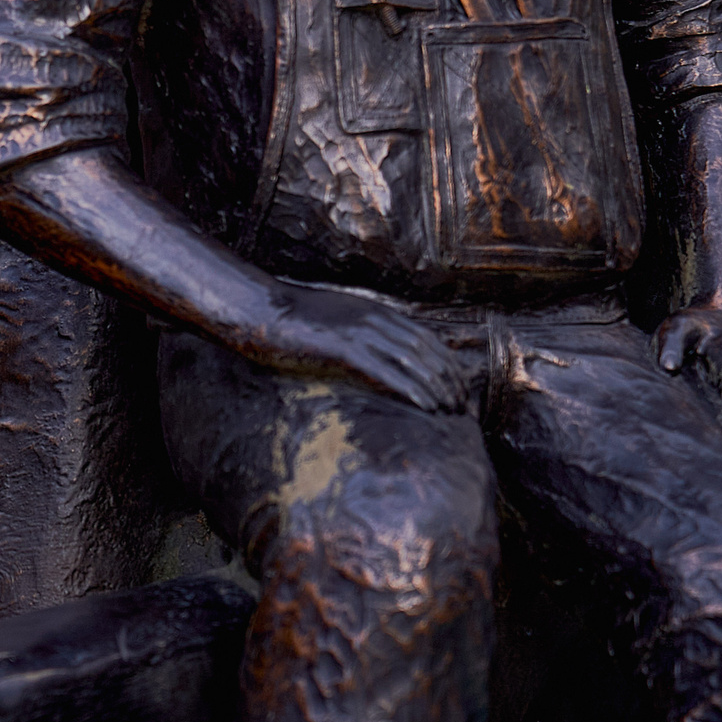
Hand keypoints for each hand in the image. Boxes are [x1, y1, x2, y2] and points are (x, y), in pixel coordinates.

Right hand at [244, 284, 470, 415]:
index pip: (426, 338)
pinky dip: (411, 389)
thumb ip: (359, 333)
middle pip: (426, 350)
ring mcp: (359, 330)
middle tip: (462, 407)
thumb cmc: (290, 321)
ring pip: (412, 360)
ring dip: (437, 387)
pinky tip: (426, 407)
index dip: (448, 364)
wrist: (259, 310)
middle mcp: (373, 317)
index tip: (459, 388)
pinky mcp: (343, 347)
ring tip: (451, 411)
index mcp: (374, 311)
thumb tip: (377, 356)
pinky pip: (386, 370)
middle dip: (450, 379)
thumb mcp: (334, 321)